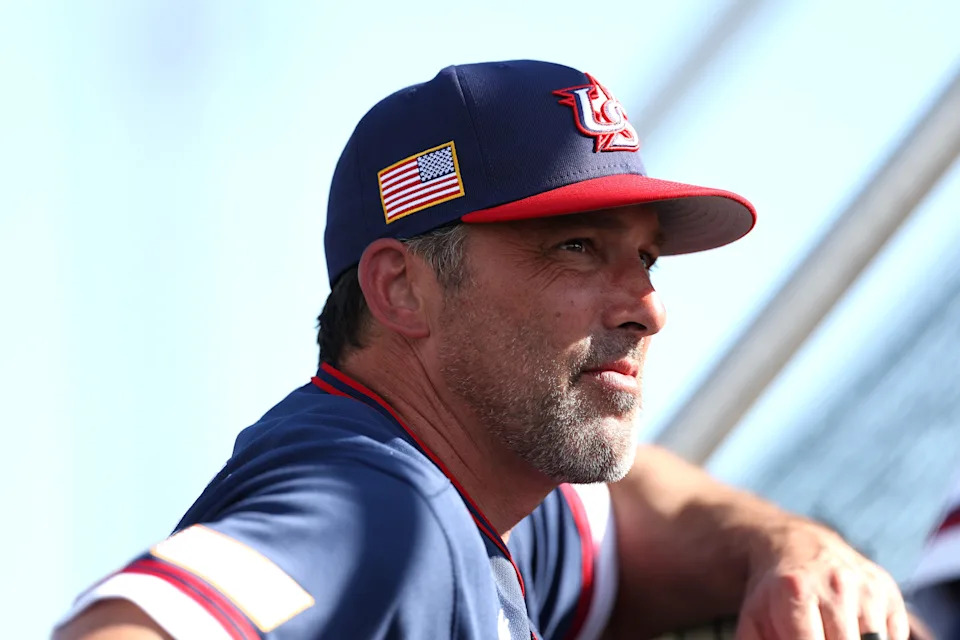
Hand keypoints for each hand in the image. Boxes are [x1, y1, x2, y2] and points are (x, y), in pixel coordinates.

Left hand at [735, 518, 907, 639]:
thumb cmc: (772, 595)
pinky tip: (852, 632)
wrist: (795, 546)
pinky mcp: (888, 592)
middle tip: (818, 638)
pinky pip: (894, 636)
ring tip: (830, 633)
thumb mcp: (753, 620)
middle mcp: (834, 584)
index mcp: (796, 591)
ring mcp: (865, 587)